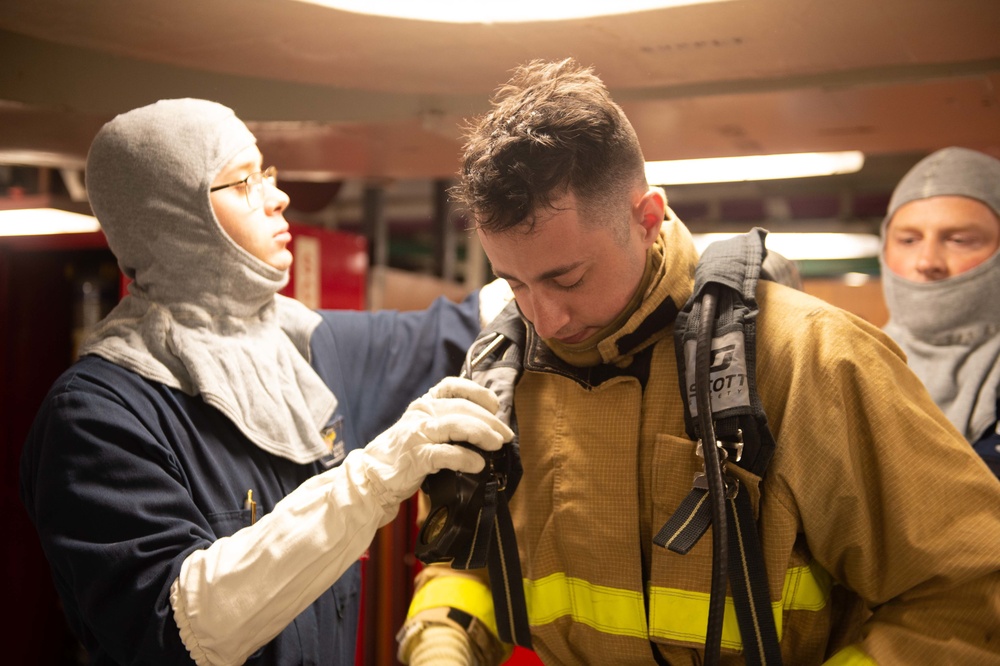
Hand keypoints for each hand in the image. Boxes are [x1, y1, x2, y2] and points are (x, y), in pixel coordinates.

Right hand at [362, 377, 513, 503]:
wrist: (373, 477)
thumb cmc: (404, 453)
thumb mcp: (423, 428)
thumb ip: (447, 421)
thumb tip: (487, 424)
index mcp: (424, 404)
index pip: (453, 385)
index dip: (477, 392)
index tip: (495, 404)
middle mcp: (421, 413)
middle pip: (462, 407)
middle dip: (490, 420)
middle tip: (506, 434)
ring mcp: (417, 434)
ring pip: (457, 425)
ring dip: (482, 433)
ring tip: (497, 444)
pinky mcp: (416, 456)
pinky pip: (447, 454)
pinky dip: (466, 458)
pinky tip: (478, 464)